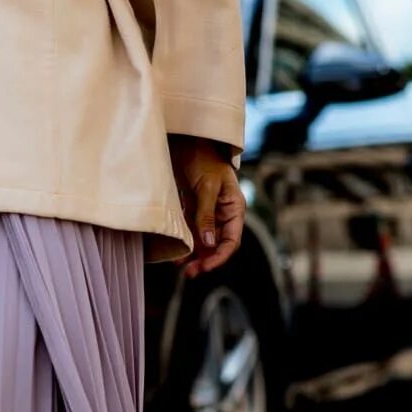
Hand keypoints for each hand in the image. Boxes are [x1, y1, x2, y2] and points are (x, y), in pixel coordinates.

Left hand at [170, 136, 245, 278]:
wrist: (187, 139)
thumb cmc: (203, 158)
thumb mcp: (207, 187)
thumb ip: (206, 215)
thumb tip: (208, 244)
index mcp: (235, 207)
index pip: (232, 240)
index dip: (220, 256)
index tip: (205, 267)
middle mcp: (223, 212)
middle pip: (218, 244)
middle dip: (205, 259)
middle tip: (190, 272)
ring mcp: (208, 211)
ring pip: (204, 240)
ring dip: (194, 254)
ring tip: (180, 265)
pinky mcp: (193, 207)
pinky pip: (191, 230)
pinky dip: (186, 240)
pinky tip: (177, 250)